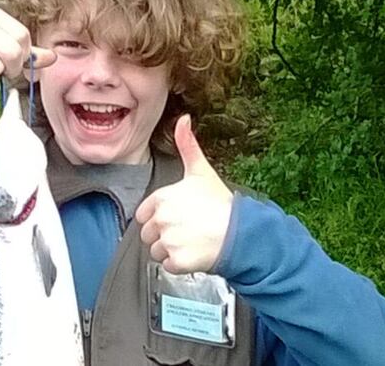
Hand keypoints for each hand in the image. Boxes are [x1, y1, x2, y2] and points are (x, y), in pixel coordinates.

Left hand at [135, 114, 233, 273]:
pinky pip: (168, 266)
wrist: (241, 232)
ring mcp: (168, 241)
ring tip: (191, 241)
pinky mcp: (176, 261)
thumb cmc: (221, 203)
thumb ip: (187, 145)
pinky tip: (194, 253)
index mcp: (161, 198)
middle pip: (148, 234)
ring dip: (170, 250)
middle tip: (187, 230)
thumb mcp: (201, 171)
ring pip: (156, 252)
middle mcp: (161, 219)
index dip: (158, 217)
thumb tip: (183, 119)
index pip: (143, 215)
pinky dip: (179, 264)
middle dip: (164, 235)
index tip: (177, 217)